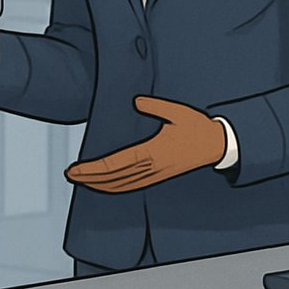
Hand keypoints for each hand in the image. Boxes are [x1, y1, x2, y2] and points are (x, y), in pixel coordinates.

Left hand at [64, 97, 226, 192]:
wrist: (219, 145)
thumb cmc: (198, 127)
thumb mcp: (177, 112)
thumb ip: (155, 106)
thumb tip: (136, 101)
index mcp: (153, 152)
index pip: (116, 164)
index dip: (93, 169)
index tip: (75, 169)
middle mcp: (153, 167)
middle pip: (115, 178)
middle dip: (90, 178)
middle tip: (70, 175)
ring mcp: (157, 173)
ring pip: (123, 184)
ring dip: (101, 185)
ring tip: (82, 181)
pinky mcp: (161, 175)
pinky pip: (134, 185)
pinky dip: (117, 187)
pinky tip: (107, 185)